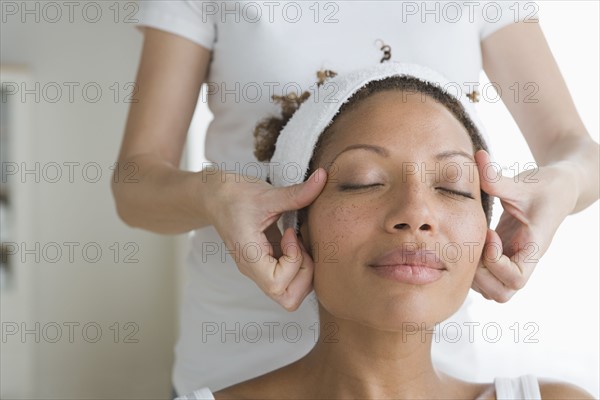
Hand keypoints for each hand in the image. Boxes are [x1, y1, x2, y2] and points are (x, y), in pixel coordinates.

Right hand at [203, 167, 326, 310]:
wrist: (213, 196)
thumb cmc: (233, 195)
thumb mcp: (266, 193)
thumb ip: (296, 192)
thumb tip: (323, 177)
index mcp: (249, 258)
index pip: (277, 285)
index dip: (294, 262)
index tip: (291, 234)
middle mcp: (254, 270)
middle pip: (288, 298)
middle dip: (305, 273)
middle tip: (300, 244)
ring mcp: (260, 269)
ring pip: (290, 292)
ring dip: (303, 269)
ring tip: (296, 241)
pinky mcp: (267, 263)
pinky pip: (288, 277)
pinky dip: (298, 263)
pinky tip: (293, 240)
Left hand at [471, 150, 577, 301]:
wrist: (560, 188)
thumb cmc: (546, 186)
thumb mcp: (525, 181)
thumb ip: (498, 177)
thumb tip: (478, 156)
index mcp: (534, 247)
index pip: (516, 279)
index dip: (496, 264)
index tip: (489, 234)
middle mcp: (523, 260)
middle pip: (502, 294)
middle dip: (481, 276)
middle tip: (473, 245)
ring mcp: (512, 260)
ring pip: (492, 290)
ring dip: (475, 274)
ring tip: (471, 243)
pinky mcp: (503, 255)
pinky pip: (486, 277)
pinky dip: (474, 267)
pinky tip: (470, 240)